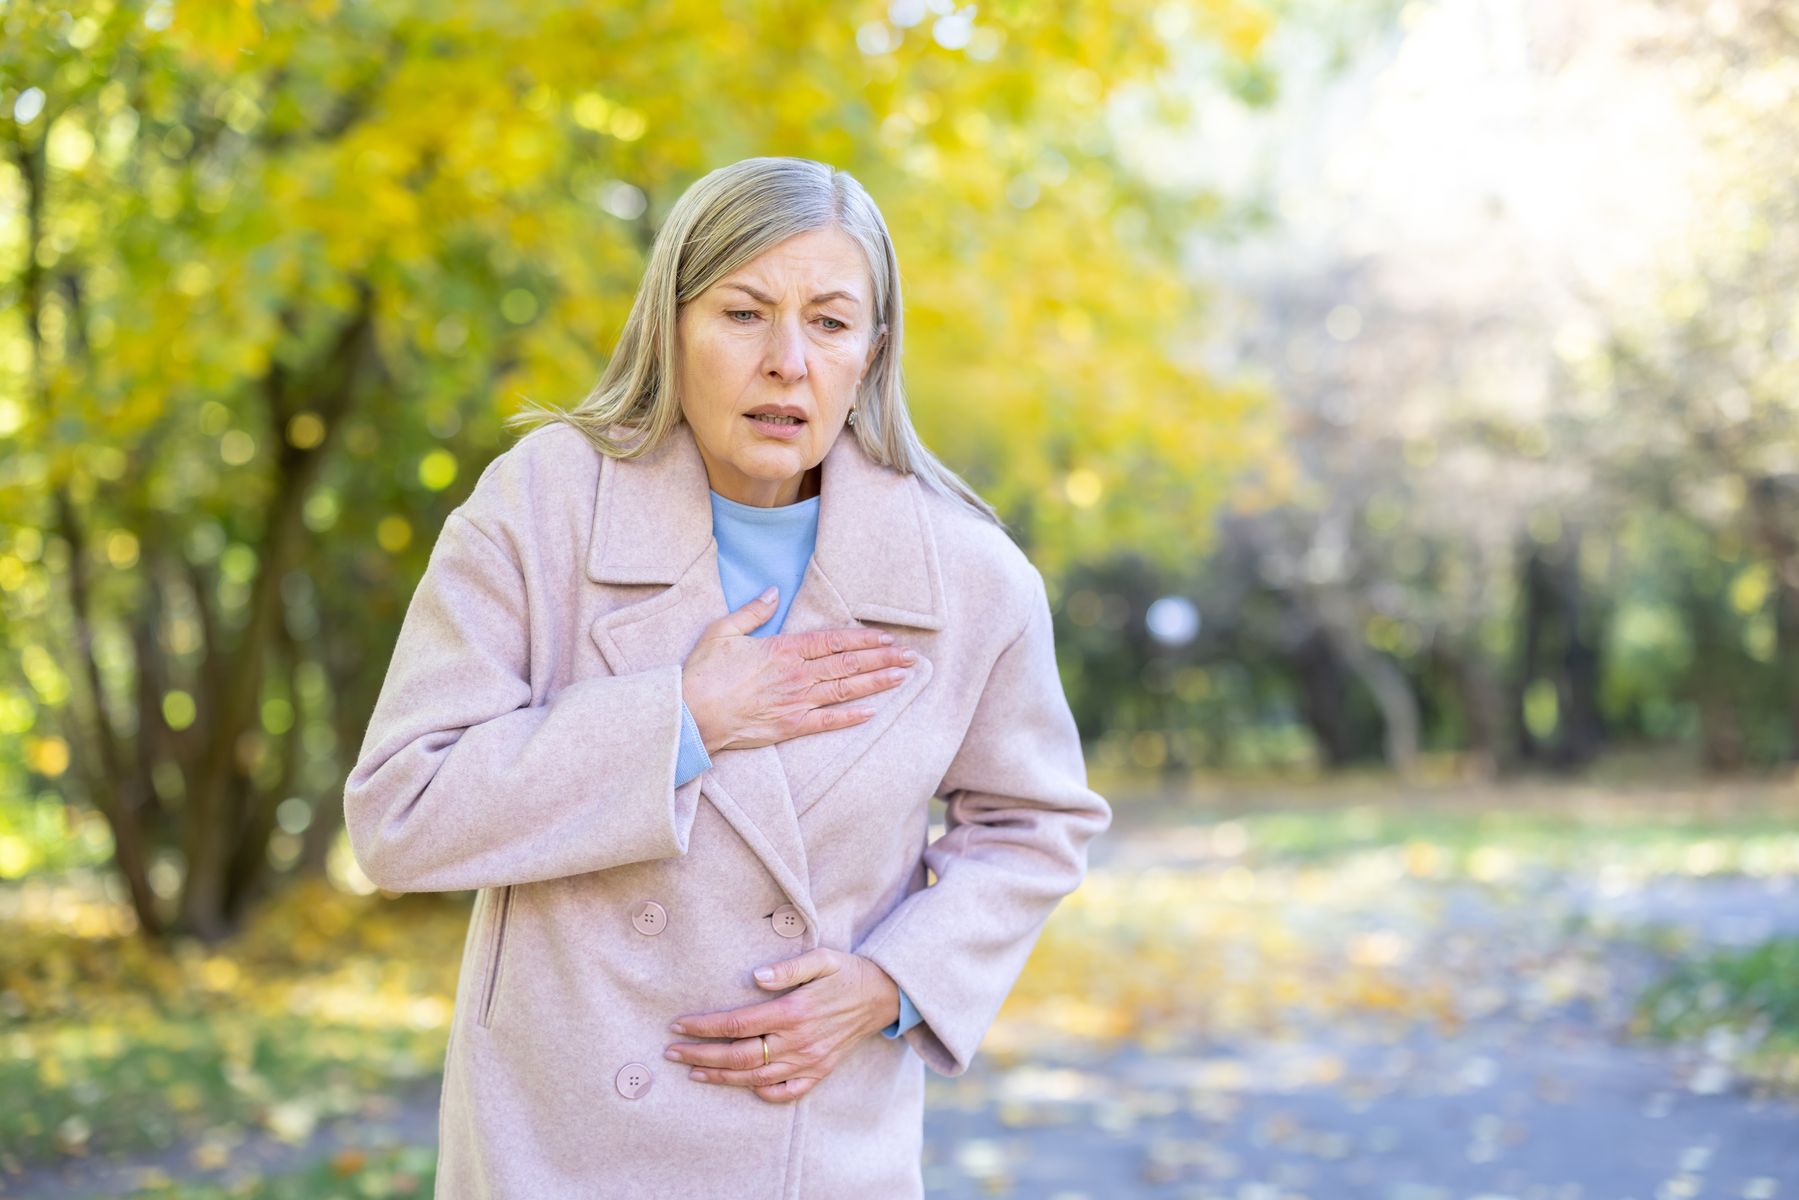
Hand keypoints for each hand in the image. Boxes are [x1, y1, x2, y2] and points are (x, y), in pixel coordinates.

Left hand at [664, 948, 901, 1103]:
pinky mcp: (819, 1071)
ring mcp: (809, 1060)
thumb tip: (756, 977)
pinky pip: (787, 1092)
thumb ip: (788, 968)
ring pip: (756, 1077)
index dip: (704, 1027)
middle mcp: (798, 1041)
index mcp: (793, 1012)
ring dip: (722, 1077)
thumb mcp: (822, 958)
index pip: (737, 1024)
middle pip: (739, 1056)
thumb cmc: (846, 972)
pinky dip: (763, 1093)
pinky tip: (743, 1086)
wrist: (883, 995)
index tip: (678, 1026)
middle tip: (671, 1054)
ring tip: (694, 1074)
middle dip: (701, 1056)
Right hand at [680, 587, 917, 753]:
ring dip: (876, 684)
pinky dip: (851, 717)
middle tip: (910, 656)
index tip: (887, 638)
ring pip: (845, 691)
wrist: (691, 715)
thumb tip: (774, 591)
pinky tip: (872, 712)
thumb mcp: (723, 630)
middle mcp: (796, 675)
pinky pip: (827, 722)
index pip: (833, 642)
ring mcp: (795, 703)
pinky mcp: (789, 727)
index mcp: (783, 650)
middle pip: (848, 665)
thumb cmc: (703, 673)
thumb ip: (753, 611)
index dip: (863, 640)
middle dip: (882, 660)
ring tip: (902, 677)